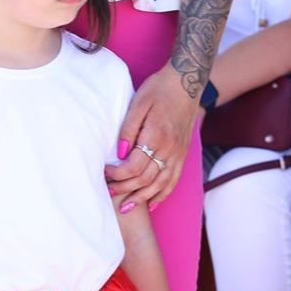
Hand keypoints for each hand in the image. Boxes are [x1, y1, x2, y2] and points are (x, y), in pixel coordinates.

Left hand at [105, 63, 197, 210]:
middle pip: (146, 179)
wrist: (186, 82)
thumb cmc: (158, 89)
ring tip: (125, 208)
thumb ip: (127, 128)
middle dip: (125, 190)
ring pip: (160, 185)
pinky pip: (173, 180)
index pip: (134, 166)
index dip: (117, 175)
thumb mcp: (138, 103)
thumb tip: (118, 153)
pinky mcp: (182, 154)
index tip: (104, 173)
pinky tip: (152, 203)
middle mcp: (169, 149)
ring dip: (142, 198)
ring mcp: (178, 154)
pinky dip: (162, 194)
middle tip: (108, 193)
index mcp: (156, 136)